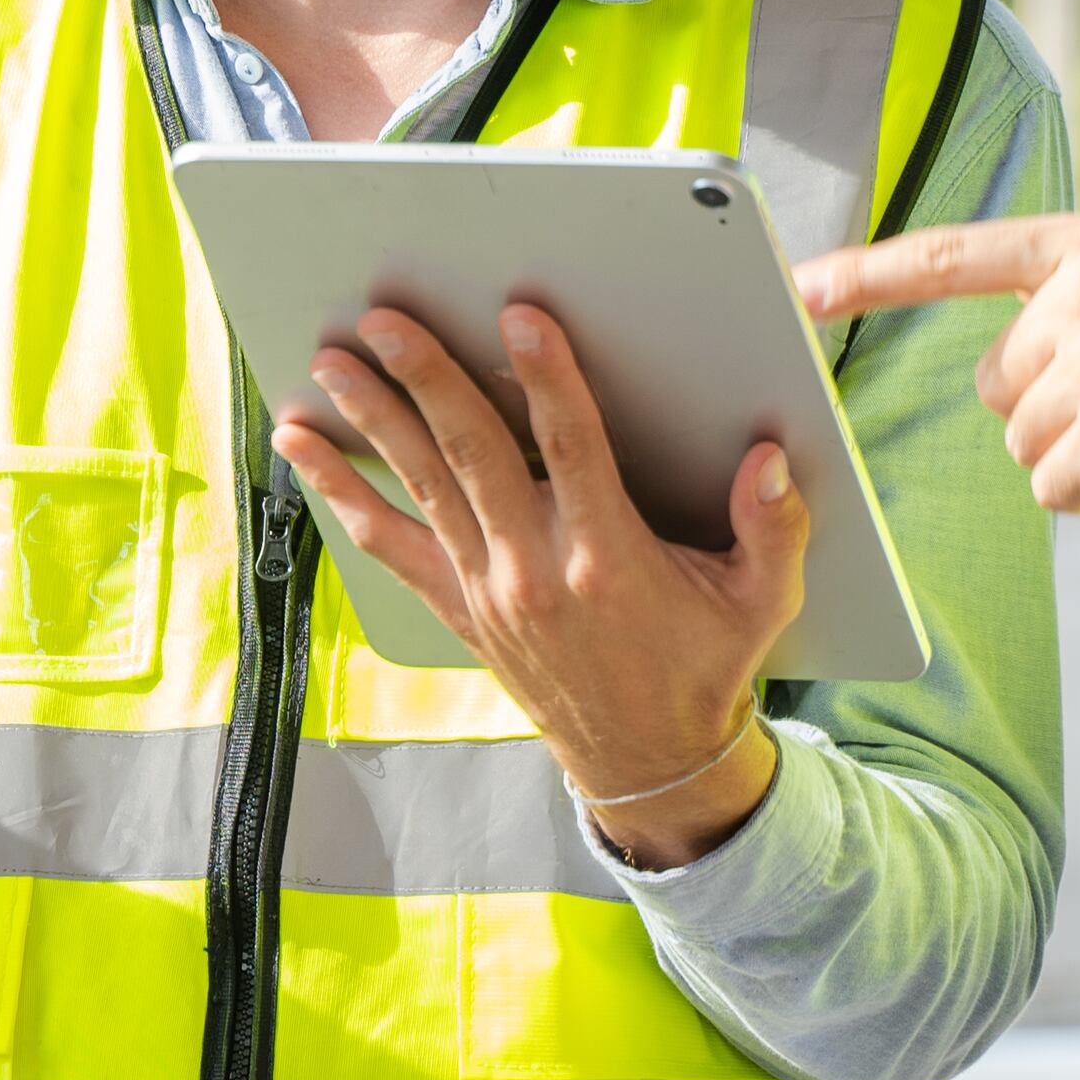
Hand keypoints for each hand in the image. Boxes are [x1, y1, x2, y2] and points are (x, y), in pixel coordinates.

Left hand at [274, 301, 800, 869]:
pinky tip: (305, 448)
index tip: (517, 318)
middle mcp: (535, 569)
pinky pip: (389, 542)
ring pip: (420, 487)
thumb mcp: (761, 602)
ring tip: (331, 363)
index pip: (572, 447)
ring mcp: (488, 589)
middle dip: (425, 380)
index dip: (546, 378)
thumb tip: (770, 459)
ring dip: (372, 420)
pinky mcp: (459, 607)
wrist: (646, 761)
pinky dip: (343, 493)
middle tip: (384, 321)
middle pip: (471, 454)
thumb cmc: (704, 668)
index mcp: (608, 557)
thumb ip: (774, 528)